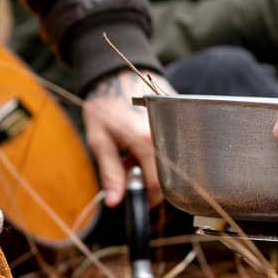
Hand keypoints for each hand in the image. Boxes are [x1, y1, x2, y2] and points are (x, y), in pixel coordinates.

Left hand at [82, 71, 167, 206]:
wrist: (116, 75)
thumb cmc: (105, 106)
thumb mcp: (100, 141)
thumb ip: (110, 173)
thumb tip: (114, 202)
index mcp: (146, 141)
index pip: (158, 184)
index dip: (148, 198)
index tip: (139, 200)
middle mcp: (167, 135)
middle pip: (168, 175)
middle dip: (150, 181)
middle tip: (130, 171)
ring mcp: (175, 127)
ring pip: (171, 163)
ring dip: (153, 167)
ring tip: (133, 155)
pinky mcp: (178, 121)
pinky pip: (173, 148)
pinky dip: (158, 153)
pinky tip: (142, 144)